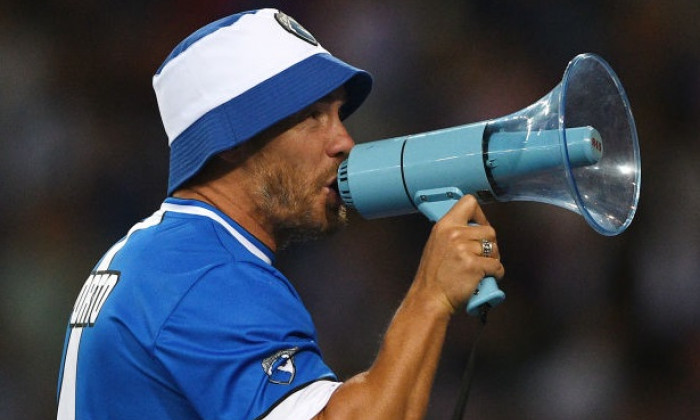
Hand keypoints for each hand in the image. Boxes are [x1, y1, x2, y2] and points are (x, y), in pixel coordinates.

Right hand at [413, 195, 504, 314]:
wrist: (429, 298)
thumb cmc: (433, 277)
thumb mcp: (436, 244)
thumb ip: (453, 233)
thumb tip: (473, 229)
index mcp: (444, 226)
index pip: (469, 203)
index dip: (480, 215)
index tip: (479, 226)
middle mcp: (454, 234)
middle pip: (489, 230)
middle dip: (489, 244)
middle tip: (481, 256)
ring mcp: (464, 249)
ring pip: (494, 249)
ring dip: (493, 260)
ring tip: (481, 268)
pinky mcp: (474, 266)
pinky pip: (497, 266)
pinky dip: (495, 274)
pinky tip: (485, 277)